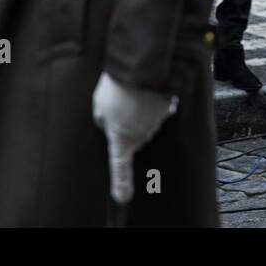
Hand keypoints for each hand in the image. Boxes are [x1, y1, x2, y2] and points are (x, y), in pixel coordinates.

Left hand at [91, 72, 177, 204]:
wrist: (140, 67)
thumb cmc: (116, 88)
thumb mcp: (98, 107)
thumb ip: (103, 121)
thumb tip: (109, 124)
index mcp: (121, 139)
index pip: (120, 168)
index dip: (121, 184)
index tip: (123, 198)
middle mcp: (141, 136)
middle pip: (133, 137)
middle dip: (125, 124)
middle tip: (117, 105)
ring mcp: (156, 123)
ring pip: (144, 122)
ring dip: (137, 110)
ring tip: (129, 92)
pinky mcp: (167, 108)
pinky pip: (156, 108)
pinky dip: (150, 100)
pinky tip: (143, 88)